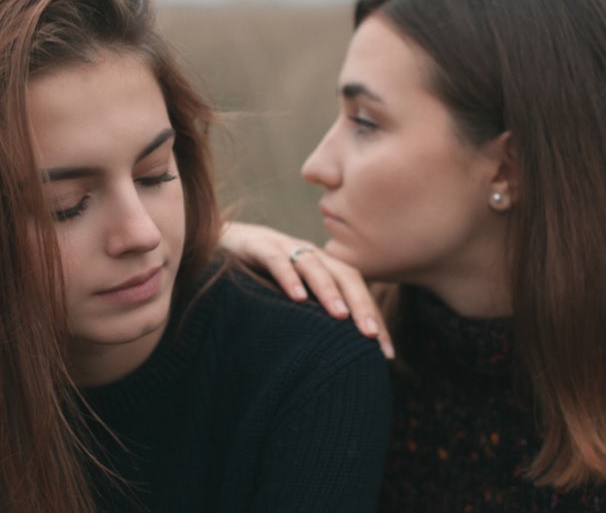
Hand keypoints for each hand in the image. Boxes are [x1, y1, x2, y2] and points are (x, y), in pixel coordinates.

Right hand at [220, 221, 392, 358]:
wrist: (218, 242)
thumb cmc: (256, 278)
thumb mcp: (288, 299)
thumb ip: (310, 319)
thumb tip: (335, 363)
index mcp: (322, 269)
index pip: (357, 291)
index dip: (374, 318)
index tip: (387, 354)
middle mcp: (310, 256)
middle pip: (345, 276)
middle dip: (362, 304)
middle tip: (372, 336)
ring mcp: (284, 248)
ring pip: (314, 265)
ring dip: (329, 290)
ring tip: (341, 316)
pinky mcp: (257, 246)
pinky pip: (276, 260)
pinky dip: (288, 276)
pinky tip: (296, 297)